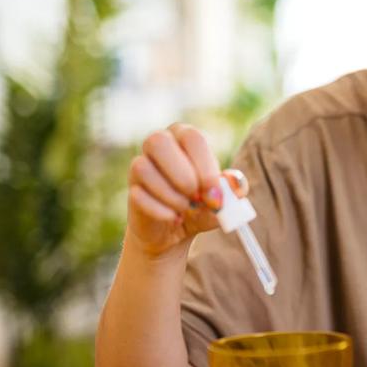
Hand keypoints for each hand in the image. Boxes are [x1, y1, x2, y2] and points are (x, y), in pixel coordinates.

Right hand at [125, 123, 243, 258]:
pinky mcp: (132, 190)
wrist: (177, 230)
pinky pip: (138, 195)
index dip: (204, 165)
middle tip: (197, 198)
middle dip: (182, 175)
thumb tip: (235, 183)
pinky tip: (174, 218)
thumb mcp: (223, 200)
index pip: (192, 138)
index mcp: (185, 136)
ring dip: (171, 195)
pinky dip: (160, 211)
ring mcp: (140, 165)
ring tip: (185, 209)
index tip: (214, 193)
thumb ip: (233, 190)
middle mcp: (159, 144)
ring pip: (143, 168)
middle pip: (159, 142)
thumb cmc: (202, 206)